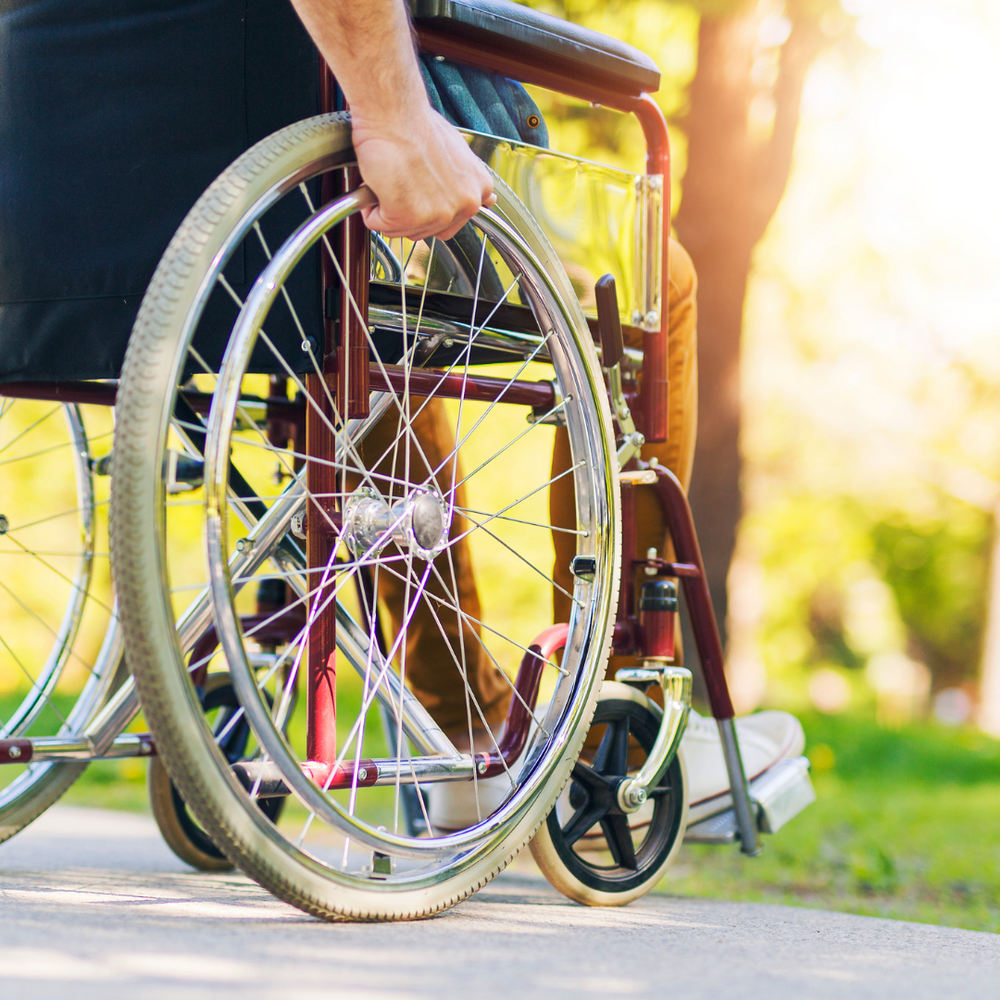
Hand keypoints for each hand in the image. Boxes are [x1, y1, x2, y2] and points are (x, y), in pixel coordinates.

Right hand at [351, 106, 495, 241]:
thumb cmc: (417, 125)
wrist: (393, 112)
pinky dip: (371, 208)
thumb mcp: (459, 154)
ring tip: (392, 178)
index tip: (419, 189)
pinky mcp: (408, 217)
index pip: (451, 222)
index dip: (427, 207)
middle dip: (407, 211)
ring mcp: (438, 214)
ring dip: (388, 208)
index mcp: (477, 190)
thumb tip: (488, 202)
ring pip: (402, 230)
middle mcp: (464, 206)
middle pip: (426, 231)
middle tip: (401, 180)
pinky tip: (379, 182)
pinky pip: (379, 225)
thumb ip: (469, 182)